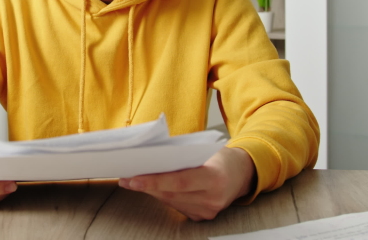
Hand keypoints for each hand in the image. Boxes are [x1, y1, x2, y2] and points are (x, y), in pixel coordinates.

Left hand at [119, 147, 255, 220]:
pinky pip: (178, 206)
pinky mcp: (204, 217)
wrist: (242, 173)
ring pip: (172, 202)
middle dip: (146, 186)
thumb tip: (150, 160)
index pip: (179, 182)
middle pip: (172, 194)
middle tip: (125, 178)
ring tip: (133, 182)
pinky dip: (163, 197)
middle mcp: (213, 198)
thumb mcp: (205, 151)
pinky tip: (151, 189)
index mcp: (215, 178)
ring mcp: (209, 211)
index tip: (132, 178)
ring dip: (151, 192)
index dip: (154, 181)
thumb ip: (182, 157)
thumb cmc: (220, 156)